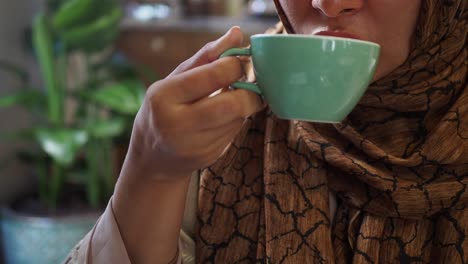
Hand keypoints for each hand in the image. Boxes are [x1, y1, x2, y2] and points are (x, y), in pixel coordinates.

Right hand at [126, 27, 263, 181]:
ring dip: (245, 105)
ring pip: (237, 119)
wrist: (152, 158)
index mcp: (164, 97)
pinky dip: (237, 120)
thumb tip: (237, 33)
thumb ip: (206, 56)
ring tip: (236, 96)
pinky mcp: (208, 157)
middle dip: (250, 92)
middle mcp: (177, 124)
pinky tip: (226, 116)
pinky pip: (234, 132)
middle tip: (252, 83)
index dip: (235, 65)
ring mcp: (193, 145)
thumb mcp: (175, 78)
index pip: (213, 75)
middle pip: (231, 105)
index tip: (239, 62)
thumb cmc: (164, 109)